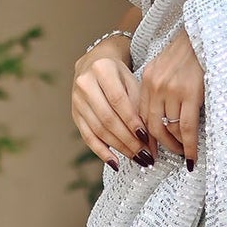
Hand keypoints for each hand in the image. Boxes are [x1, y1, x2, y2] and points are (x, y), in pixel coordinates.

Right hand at [72, 35, 146, 168]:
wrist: (95, 63)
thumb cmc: (119, 74)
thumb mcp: (133, 82)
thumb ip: (142, 108)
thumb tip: (152, 141)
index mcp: (102, 69)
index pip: (118, 101)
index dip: (132, 122)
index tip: (146, 138)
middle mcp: (85, 84)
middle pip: (108, 118)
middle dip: (128, 140)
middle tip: (145, 155)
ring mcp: (77, 100)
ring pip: (98, 130)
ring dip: (119, 148)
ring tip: (136, 158)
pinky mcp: (75, 114)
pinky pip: (88, 137)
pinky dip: (102, 152)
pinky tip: (115, 162)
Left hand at [139, 25, 202, 166]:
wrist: (208, 31)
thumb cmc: (193, 49)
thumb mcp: (168, 64)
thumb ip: (161, 85)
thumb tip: (165, 113)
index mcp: (148, 78)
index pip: (141, 114)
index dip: (145, 136)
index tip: (151, 149)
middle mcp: (155, 85)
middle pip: (151, 126)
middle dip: (158, 146)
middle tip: (166, 156)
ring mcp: (171, 90)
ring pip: (169, 129)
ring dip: (177, 146)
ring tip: (184, 153)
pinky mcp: (190, 93)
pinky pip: (186, 128)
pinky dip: (189, 146)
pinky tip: (192, 157)